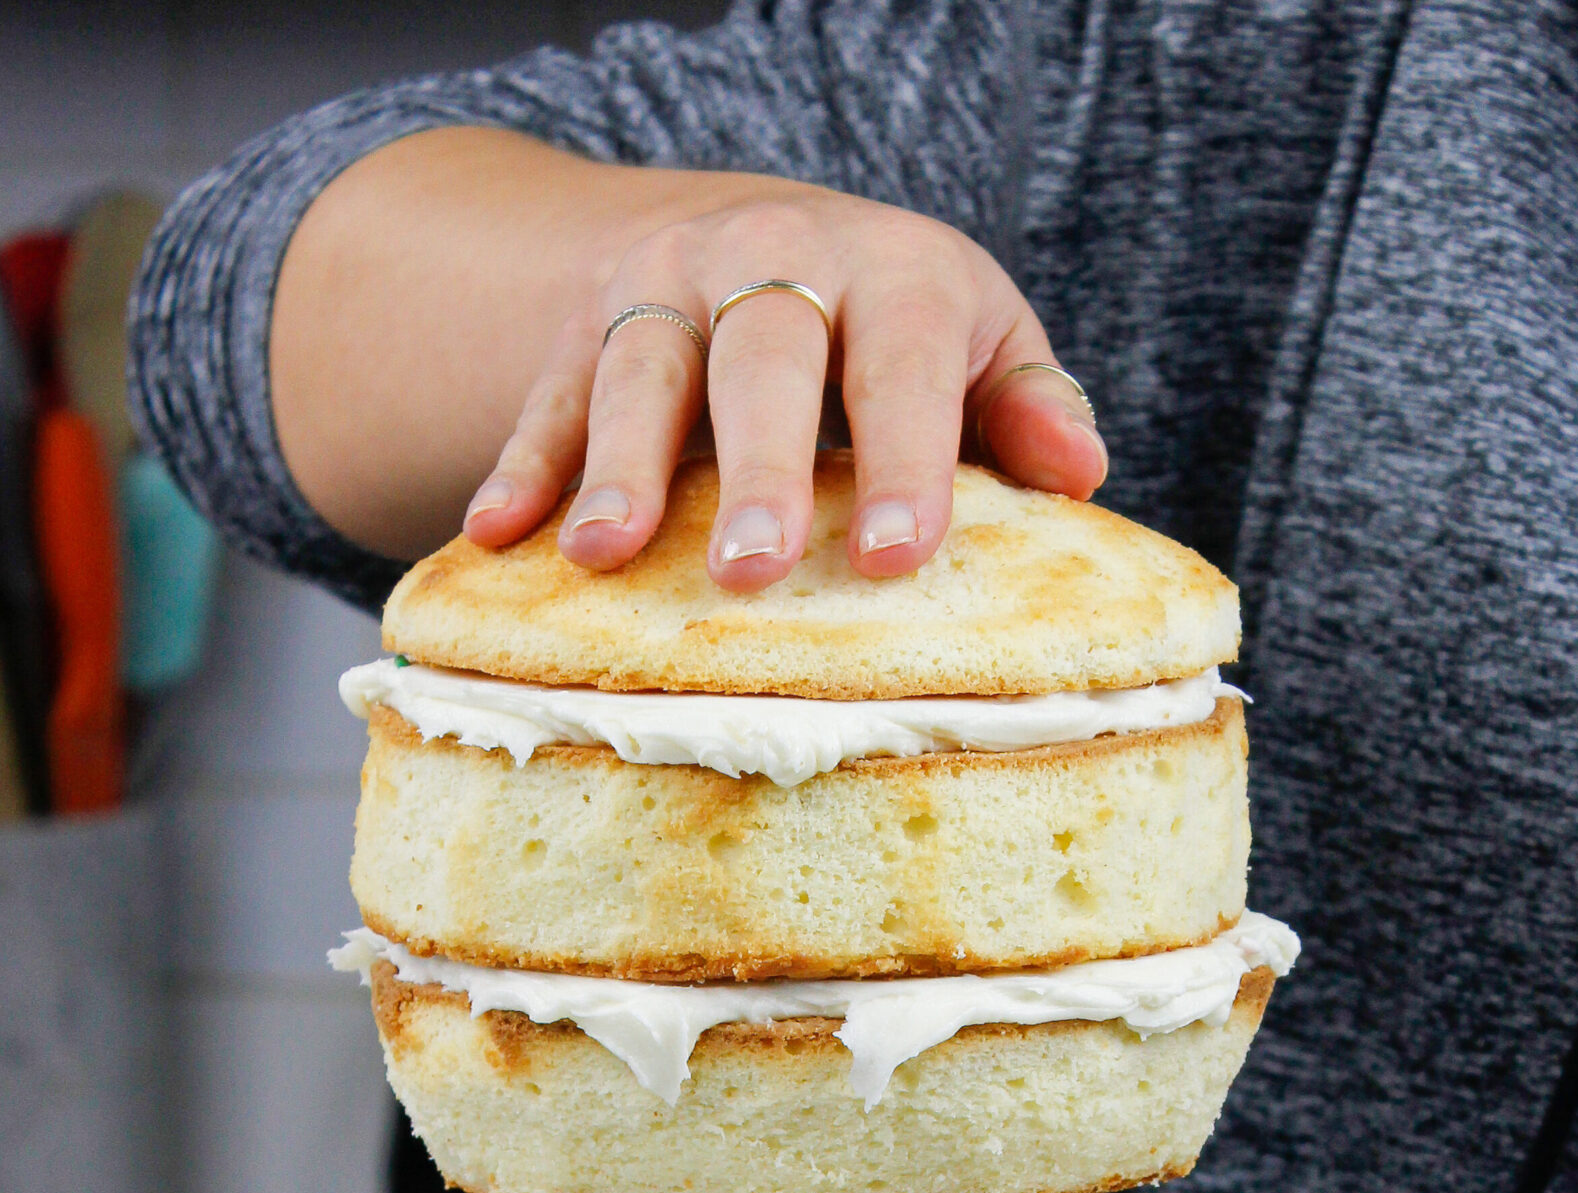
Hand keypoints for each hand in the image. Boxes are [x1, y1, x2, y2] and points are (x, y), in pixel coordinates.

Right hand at [463, 178, 1104, 589]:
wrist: (758, 238)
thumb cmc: (894, 331)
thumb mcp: (975, 345)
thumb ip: (1025, 406)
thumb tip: (1079, 475)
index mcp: (895, 273)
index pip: (904, 362)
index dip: (904, 459)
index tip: (896, 557)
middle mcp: (775, 257)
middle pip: (761, 355)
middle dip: (757, 463)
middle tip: (754, 569)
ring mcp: (667, 287)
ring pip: (639, 368)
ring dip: (617, 463)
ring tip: (605, 556)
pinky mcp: (583, 324)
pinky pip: (545, 396)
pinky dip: (520, 464)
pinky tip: (498, 535)